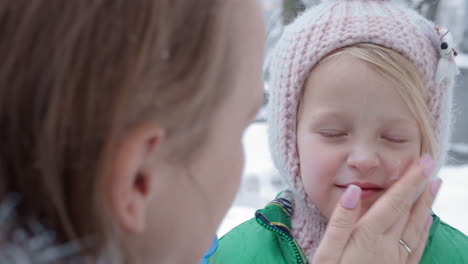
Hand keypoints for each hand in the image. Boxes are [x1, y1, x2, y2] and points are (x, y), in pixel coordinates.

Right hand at [313, 155, 439, 263]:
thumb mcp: (326, 253)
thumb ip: (340, 221)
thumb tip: (354, 192)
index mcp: (368, 238)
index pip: (393, 203)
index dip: (408, 182)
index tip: (419, 163)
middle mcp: (387, 248)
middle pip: (407, 212)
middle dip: (419, 187)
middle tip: (429, 166)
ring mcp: (395, 261)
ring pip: (416, 227)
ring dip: (426, 205)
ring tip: (434, 186)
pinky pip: (416, 247)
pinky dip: (424, 230)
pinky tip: (426, 222)